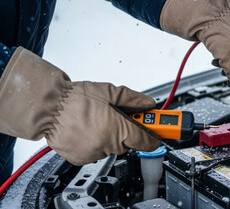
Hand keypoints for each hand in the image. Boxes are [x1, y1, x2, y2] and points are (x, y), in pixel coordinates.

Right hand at [0, 48, 160, 164]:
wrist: (46, 107)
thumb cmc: (75, 98)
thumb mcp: (111, 91)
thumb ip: (134, 99)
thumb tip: (148, 104)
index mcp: (118, 129)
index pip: (148, 141)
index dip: (156, 135)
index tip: (162, 133)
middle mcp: (108, 144)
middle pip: (129, 143)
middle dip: (127, 130)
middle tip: (118, 116)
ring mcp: (94, 153)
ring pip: (111, 147)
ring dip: (109, 136)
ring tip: (96, 119)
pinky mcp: (80, 158)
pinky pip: (96, 151)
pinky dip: (95, 142)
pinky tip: (87, 128)